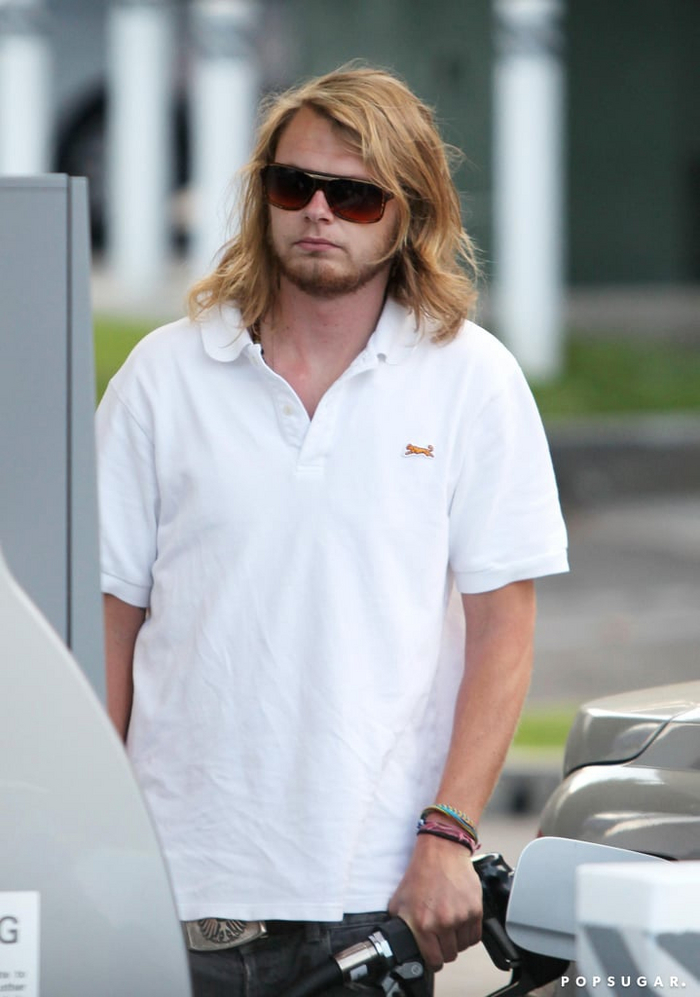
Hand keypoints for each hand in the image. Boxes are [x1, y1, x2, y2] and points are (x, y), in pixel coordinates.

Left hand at [388, 833, 482, 971]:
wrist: (441, 851)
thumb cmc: (420, 873)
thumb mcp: (398, 902)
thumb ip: (401, 927)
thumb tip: (401, 944)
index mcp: (422, 924)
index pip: (433, 961)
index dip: (433, 960)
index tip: (433, 955)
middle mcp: (442, 923)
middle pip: (450, 955)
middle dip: (445, 949)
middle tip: (440, 936)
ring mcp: (461, 917)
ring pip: (463, 946)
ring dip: (457, 940)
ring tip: (450, 924)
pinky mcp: (475, 910)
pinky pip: (475, 935)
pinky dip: (469, 932)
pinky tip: (460, 920)